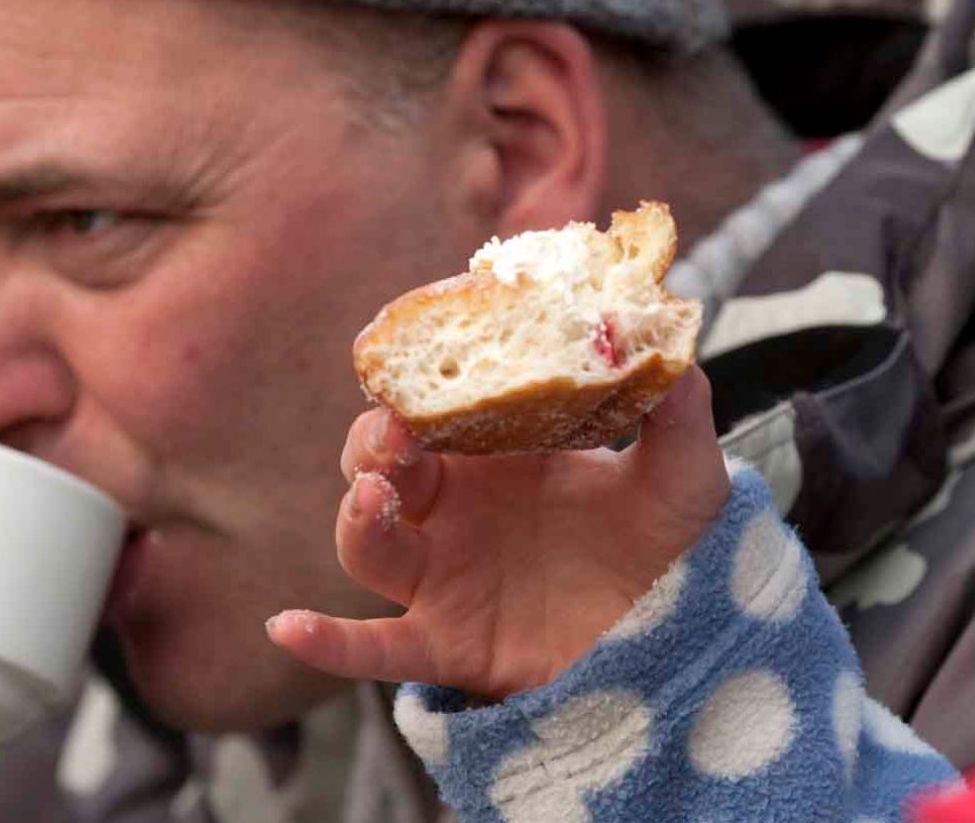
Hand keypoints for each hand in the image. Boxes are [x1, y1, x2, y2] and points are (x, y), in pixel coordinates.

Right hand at [265, 369, 729, 701]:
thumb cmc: (673, 548)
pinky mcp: (448, 643)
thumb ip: (678, 405)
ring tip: (374, 496)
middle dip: (377, 437)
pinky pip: (373, 647)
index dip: (421, 363)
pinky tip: (289, 626)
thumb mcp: (685, 472)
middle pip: (382, 460)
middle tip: (399, 426)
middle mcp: (460, 507)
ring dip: (357, 516)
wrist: (684, 641)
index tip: (427, 332)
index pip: (437, 393)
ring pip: (368, 543)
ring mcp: (446, 576)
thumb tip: (663, 327)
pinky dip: (326, 642)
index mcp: (501, 449)